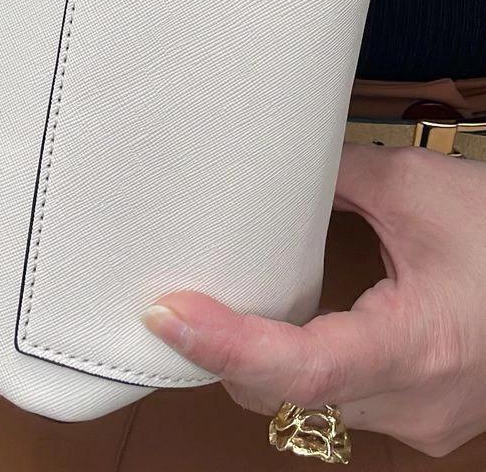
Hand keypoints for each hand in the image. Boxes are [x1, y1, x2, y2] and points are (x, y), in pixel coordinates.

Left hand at [143, 144, 485, 457]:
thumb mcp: (418, 188)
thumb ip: (335, 177)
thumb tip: (268, 168)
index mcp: (416, 347)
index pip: (301, 370)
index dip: (224, 345)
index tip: (168, 313)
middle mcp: (414, 405)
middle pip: (290, 397)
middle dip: (225, 353)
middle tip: (168, 300)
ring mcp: (419, 423)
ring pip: (309, 409)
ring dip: (260, 363)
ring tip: (212, 308)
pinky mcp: (421, 419)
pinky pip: (339, 404)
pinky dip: (300, 369)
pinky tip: (278, 326)